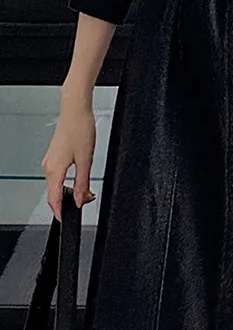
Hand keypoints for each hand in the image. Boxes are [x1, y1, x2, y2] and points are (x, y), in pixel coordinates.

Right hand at [42, 99, 97, 219]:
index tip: (66, 219)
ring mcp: (50, 161)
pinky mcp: (54, 156)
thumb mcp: (86, 160)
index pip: (53, 199)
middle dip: (69, 201)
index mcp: (54, 169)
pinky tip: (79, 179)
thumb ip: (82, 183)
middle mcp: (48, 166)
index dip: (60, 212)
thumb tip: (79, 200)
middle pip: (54, 193)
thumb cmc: (80, 129)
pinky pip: (58, 175)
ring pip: (57, 184)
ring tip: (87, 192)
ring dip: (69, 191)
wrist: (76, 110)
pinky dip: (67, 181)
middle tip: (86, 202)